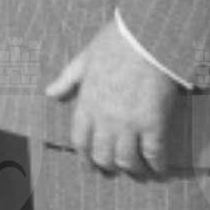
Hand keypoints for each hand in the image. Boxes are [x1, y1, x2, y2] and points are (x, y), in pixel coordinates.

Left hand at [47, 18, 183, 176]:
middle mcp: (105, 118)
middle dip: (108, 167)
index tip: (91, 165)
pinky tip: (160, 169)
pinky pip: (154, 154)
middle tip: (116, 172)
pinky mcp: (154, 123)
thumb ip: (67, 79)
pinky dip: (157, 165)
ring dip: (133, 170)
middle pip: (102, 156)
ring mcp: (129, 123)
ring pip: (127, 160)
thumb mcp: (85, 59)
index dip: (85, 157)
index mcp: (87, 103)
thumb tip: (49, 93)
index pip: (79, 140)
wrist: (146, 36)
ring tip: (140, 172)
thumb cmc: (115, 43)